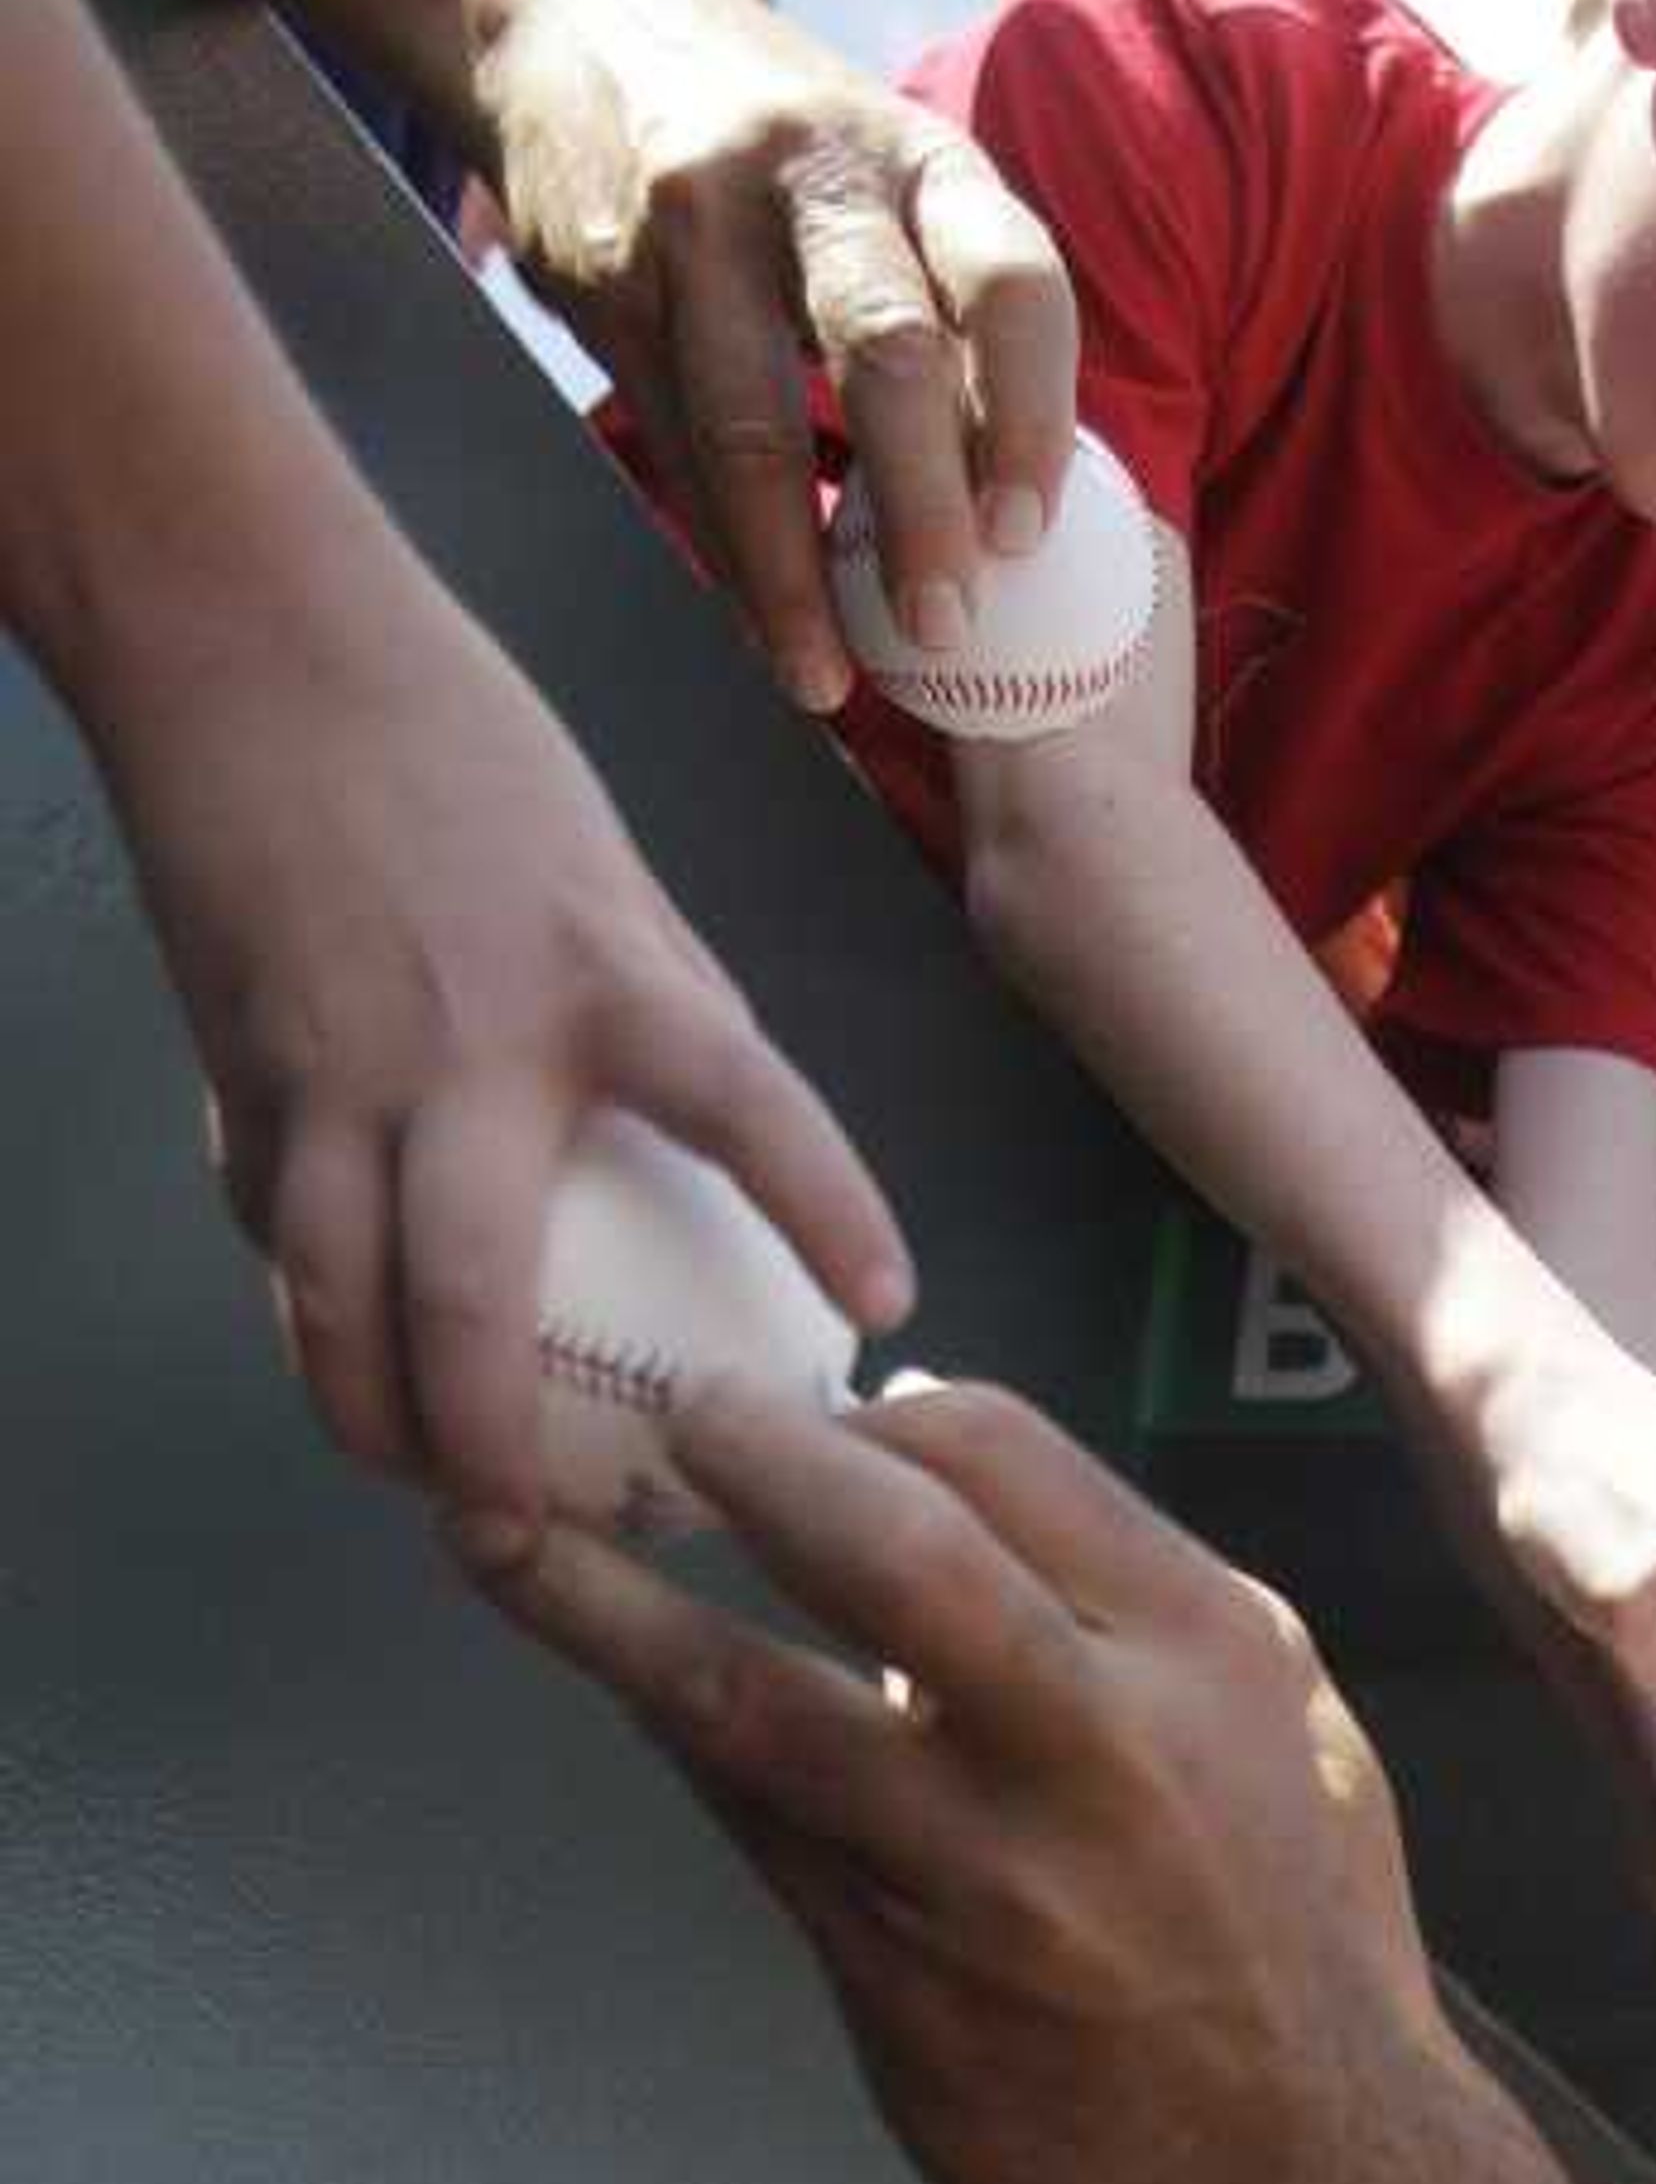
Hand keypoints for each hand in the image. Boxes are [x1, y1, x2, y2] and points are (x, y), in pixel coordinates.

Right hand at [93, 530, 908, 1548]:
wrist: (249, 639)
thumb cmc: (457, 750)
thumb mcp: (610, 878)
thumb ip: (668, 1020)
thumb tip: (733, 1162)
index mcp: (601, 976)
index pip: (741, 1103)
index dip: (820, 1206)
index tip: (886, 1310)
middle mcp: (466, 1045)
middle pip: (469, 1293)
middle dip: (490, 1444)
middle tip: (532, 1544)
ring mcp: (336, 1068)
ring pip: (334, 1295)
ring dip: (372, 1414)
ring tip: (429, 1496)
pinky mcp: (241, 1072)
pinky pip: (276, 1225)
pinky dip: (312, 1300)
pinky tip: (346, 1344)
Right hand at [475, 0, 1077, 715]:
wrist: (573, 6)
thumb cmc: (779, 149)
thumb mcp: (887, 180)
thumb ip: (954, 312)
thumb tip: (1026, 512)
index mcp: (922, 162)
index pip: (1012, 282)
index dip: (1029, 417)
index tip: (1026, 537)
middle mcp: (817, 177)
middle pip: (887, 353)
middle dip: (920, 509)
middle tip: (943, 626)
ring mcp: (701, 221)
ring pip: (754, 417)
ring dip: (794, 568)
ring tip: (826, 676)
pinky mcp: (608, 272)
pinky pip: (672, 436)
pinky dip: (719, 544)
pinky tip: (756, 619)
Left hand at [502, 1381, 1594, 2183]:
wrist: (1304, 2178)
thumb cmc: (1290, 1928)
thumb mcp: (1275, 1718)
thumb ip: (1118, 1595)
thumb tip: (924, 1469)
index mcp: (1200, 1649)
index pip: (995, 1450)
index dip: (864, 1413)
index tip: (796, 1417)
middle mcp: (1096, 1746)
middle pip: (883, 1543)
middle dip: (741, 1458)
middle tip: (657, 1424)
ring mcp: (983, 1874)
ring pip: (751, 1702)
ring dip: (601, 1607)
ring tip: (498, 1535)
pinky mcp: (898, 1980)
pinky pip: (748, 1828)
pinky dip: (674, 1737)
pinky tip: (618, 1684)